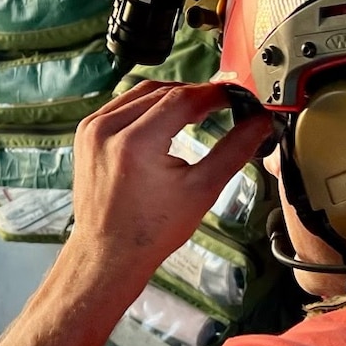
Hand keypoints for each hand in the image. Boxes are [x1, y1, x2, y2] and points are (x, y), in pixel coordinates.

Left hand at [66, 81, 274, 275]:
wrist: (109, 253)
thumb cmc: (151, 230)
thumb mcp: (202, 190)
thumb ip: (234, 150)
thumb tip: (258, 123)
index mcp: (135, 142)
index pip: (183, 98)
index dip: (214, 94)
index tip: (235, 96)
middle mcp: (107, 129)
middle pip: (162, 92)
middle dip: (195, 95)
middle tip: (223, 104)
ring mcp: (92, 130)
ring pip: (141, 94)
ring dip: (171, 97)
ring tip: (198, 111)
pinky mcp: (86, 134)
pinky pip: (121, 105)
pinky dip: (147, 107)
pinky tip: (166, 118)